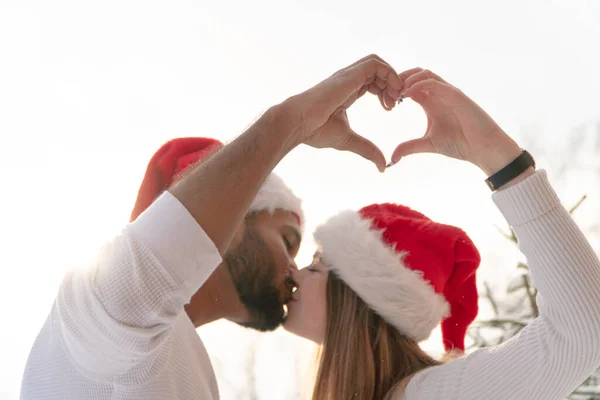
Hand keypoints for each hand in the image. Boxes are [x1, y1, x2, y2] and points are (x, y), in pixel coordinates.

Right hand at [284, 54, 402, 171]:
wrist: (299, 123)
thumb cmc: (315, 130)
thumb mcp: (349, 140)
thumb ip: (367, 150)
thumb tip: (382, 167)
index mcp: (347, 91)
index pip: (372, 81)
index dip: (386, 91)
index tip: (390, 108)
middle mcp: (348, 80)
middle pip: (377, 70)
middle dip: (391, 84)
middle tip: (394, 105)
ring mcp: (348, 75)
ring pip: (377, 63)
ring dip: (391, 77)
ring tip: (394, 98)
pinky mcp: (349, 75)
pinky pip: (374, 64)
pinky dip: (388, 74)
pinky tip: (390, 93)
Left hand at [390, 69, 522, 174]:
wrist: (483, 148)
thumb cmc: (460, 144)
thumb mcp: (427, 145)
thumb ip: (409, 148)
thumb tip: (391, 160)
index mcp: (430, 102)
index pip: (410, 85)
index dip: (395, 89)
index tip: (384, 101)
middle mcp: (438, 94)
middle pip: (416, 74)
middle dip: (399, 79)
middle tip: (385, 91)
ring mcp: (448, 92)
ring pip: (425, 73)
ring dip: (408, 78)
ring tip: (396, 91)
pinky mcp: (456, 95)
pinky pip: (435, 82)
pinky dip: (419, 84)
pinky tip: (407, 94)